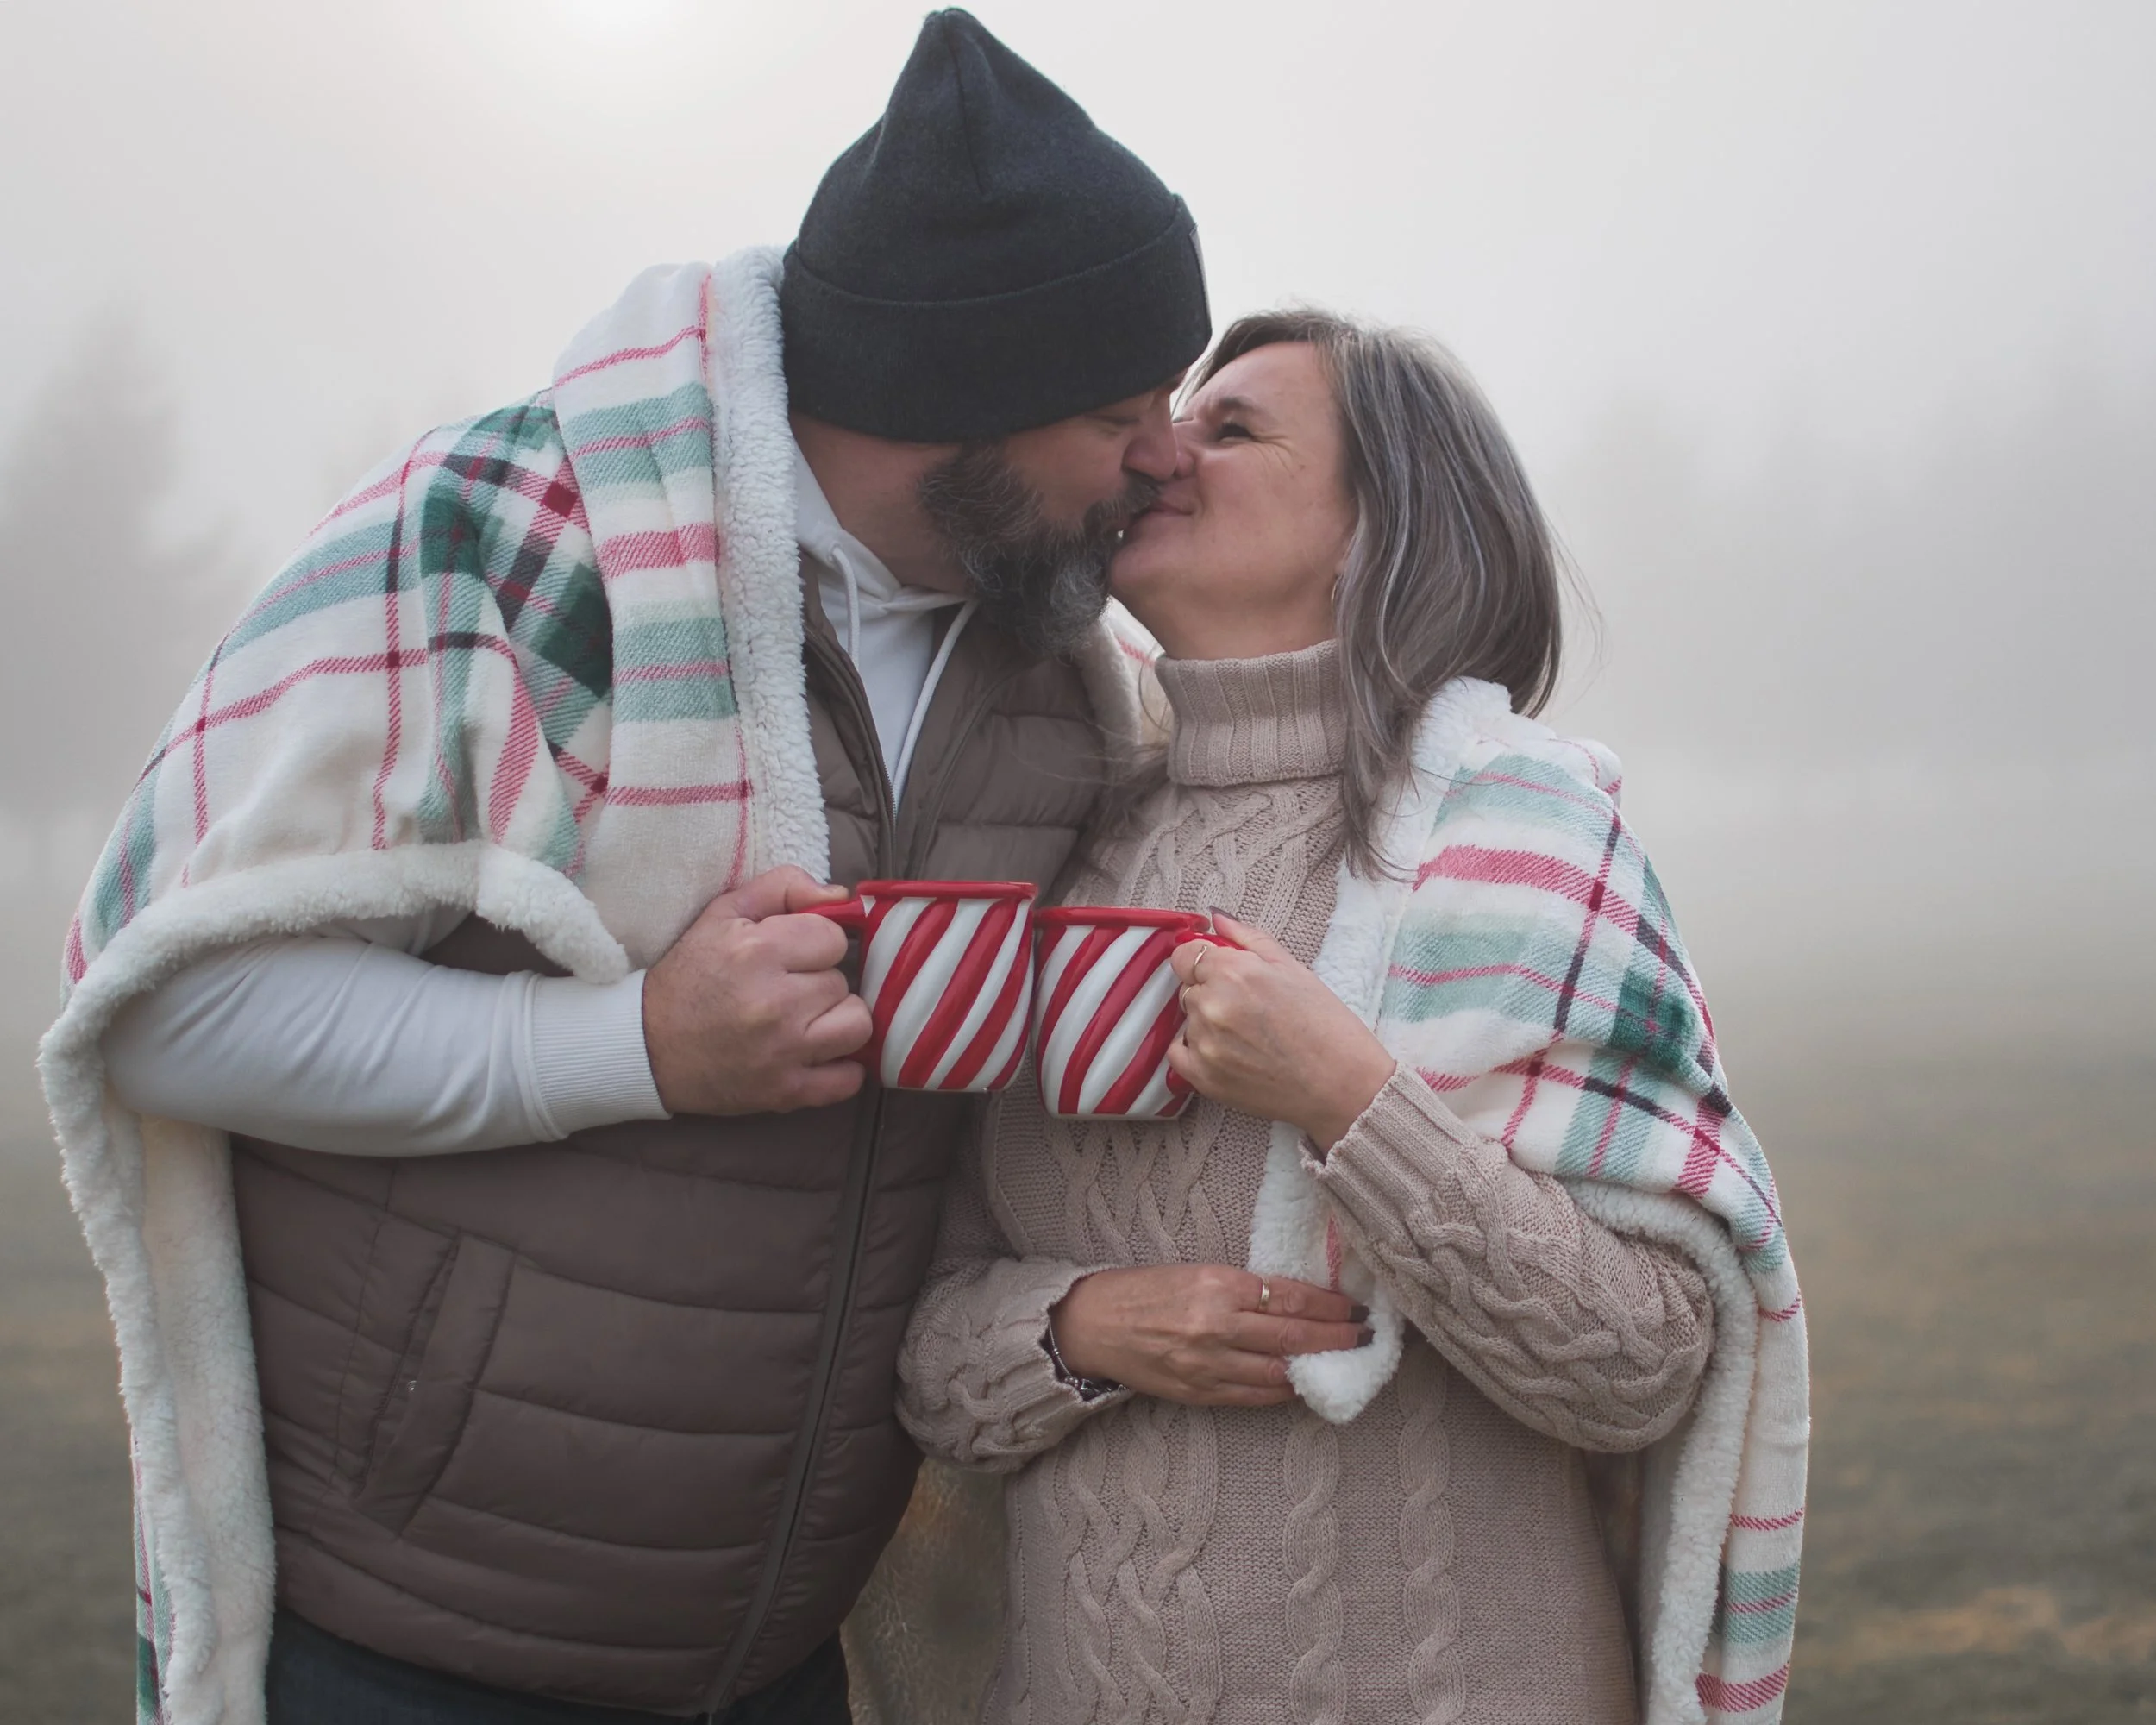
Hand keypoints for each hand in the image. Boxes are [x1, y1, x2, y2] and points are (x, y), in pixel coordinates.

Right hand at [642, 866, 871, 1115]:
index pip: (833, 939)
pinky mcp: (784, 1092)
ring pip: (857, 1025)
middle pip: (842, 982)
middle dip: (819, 982)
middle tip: (787, 990)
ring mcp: (783, 1053)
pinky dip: (842, 1068)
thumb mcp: (723, 914)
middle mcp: (774, 1003)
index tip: (791, 956)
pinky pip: (848, 1080)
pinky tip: (818, 1054)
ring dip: (837, 1021)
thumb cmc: (689, 976)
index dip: (815, 944)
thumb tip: (842, 895)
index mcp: (756, 952)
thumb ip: (783, 888)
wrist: (645, 1047)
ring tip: (808, 1020)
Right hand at [1049, 1264, 1369, 1406]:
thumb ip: (1244, 1289)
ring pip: (1280, 1372)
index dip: (1331, 1306)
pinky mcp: (1199, 1393)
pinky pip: (1254, 1397)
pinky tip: (1302, 1383)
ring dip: (1317, 1367)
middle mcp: (1217, 1326)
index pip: (1292, 1297)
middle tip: (1365, 1335)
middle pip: (1295, 1336)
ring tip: (1343, 1361)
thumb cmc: (1144, 1290)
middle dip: (1337, 1337)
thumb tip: (1296, 1300)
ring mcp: (1209, 1365)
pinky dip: (1283, 1392)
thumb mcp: (1197, 1272)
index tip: (1355, 1308)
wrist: (1093, 1324)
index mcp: (1219, 1285)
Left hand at [1167, 911, 1395, 1150]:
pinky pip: (1178, 1053)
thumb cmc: (1326, 1025)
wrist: (1343, 1084)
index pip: (1185, 954)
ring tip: (1248, 1035)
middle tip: (1249, 1008)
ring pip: (1188, 1020)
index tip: (1220, 970)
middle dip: (1210, 991)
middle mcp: (1212, 1005)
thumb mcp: (1293, 968)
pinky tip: (1227, 1052)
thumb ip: (1248, 938)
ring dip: (1207, 1022)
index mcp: (1233, 972)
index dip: (1203, 960)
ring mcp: (1204, 1044)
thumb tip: (1216, 918)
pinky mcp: (1203, 1077)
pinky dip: (1194, 1050)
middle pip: (1189, 988)